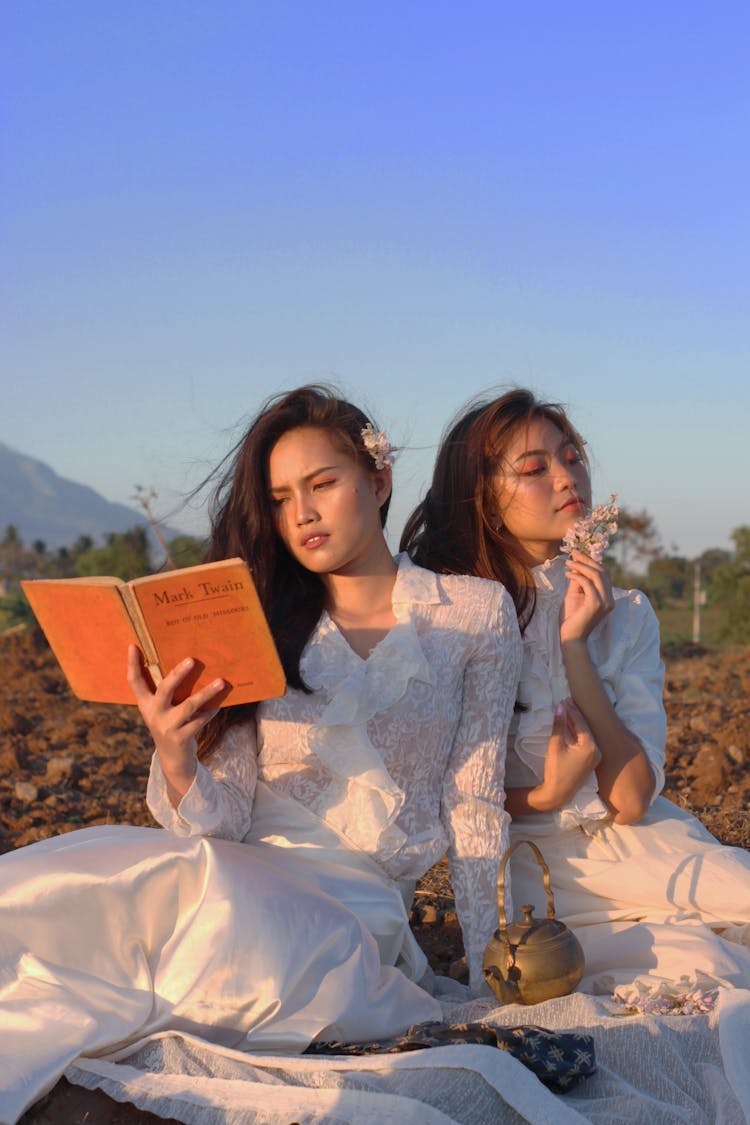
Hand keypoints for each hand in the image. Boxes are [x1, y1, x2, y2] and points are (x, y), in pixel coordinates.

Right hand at [127, 645, 224, 796]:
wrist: (173, 760)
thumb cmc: (170, 725)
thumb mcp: (162, 709)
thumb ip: (165, 691)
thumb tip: (185, 662)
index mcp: (146, 704)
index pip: (135, 682)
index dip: (132, 664)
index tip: (133, 645)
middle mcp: (153, 714)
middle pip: (165, 689)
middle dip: (178, 673)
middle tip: (192, 659)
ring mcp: (167, 727)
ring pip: (189, 705)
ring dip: (207, 692)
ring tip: (222, 681)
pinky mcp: (181, 738)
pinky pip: (200, 720)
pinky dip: (210, 711)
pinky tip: (219, 704)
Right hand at [536, 699, 600, 810]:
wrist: (557, 793)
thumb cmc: (555, 770)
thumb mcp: (555, 745)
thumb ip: (559, 725)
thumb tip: (560, 707)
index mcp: (590, 746)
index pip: (580, 723)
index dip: (571, 710)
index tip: (564, 700)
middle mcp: (597, 750)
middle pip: (585, 727)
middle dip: (575, 715)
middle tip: (567, 701)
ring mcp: (595, 756)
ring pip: (585, 734)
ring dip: (576, 723)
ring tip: (567, 710)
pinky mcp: (591, 760)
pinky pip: (585, 742)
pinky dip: (577, 733)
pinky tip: (571, 726)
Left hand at [560, 551, 614, 645]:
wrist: (571, 638)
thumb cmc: (571, 618)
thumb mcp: (575, 595)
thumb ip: (579, 581)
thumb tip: (577, 564)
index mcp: (607, 597)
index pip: (605, 573)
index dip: (593, 561)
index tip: (578, 554)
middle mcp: (609, 599)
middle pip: (602, 572)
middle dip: (587, 560)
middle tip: (573, 553)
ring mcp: (604, 602)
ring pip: (597, 575)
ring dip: (582, 566)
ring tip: (568, 562)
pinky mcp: (596, 605)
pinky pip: (588, 584)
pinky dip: (577, 576)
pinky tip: (567, 574)